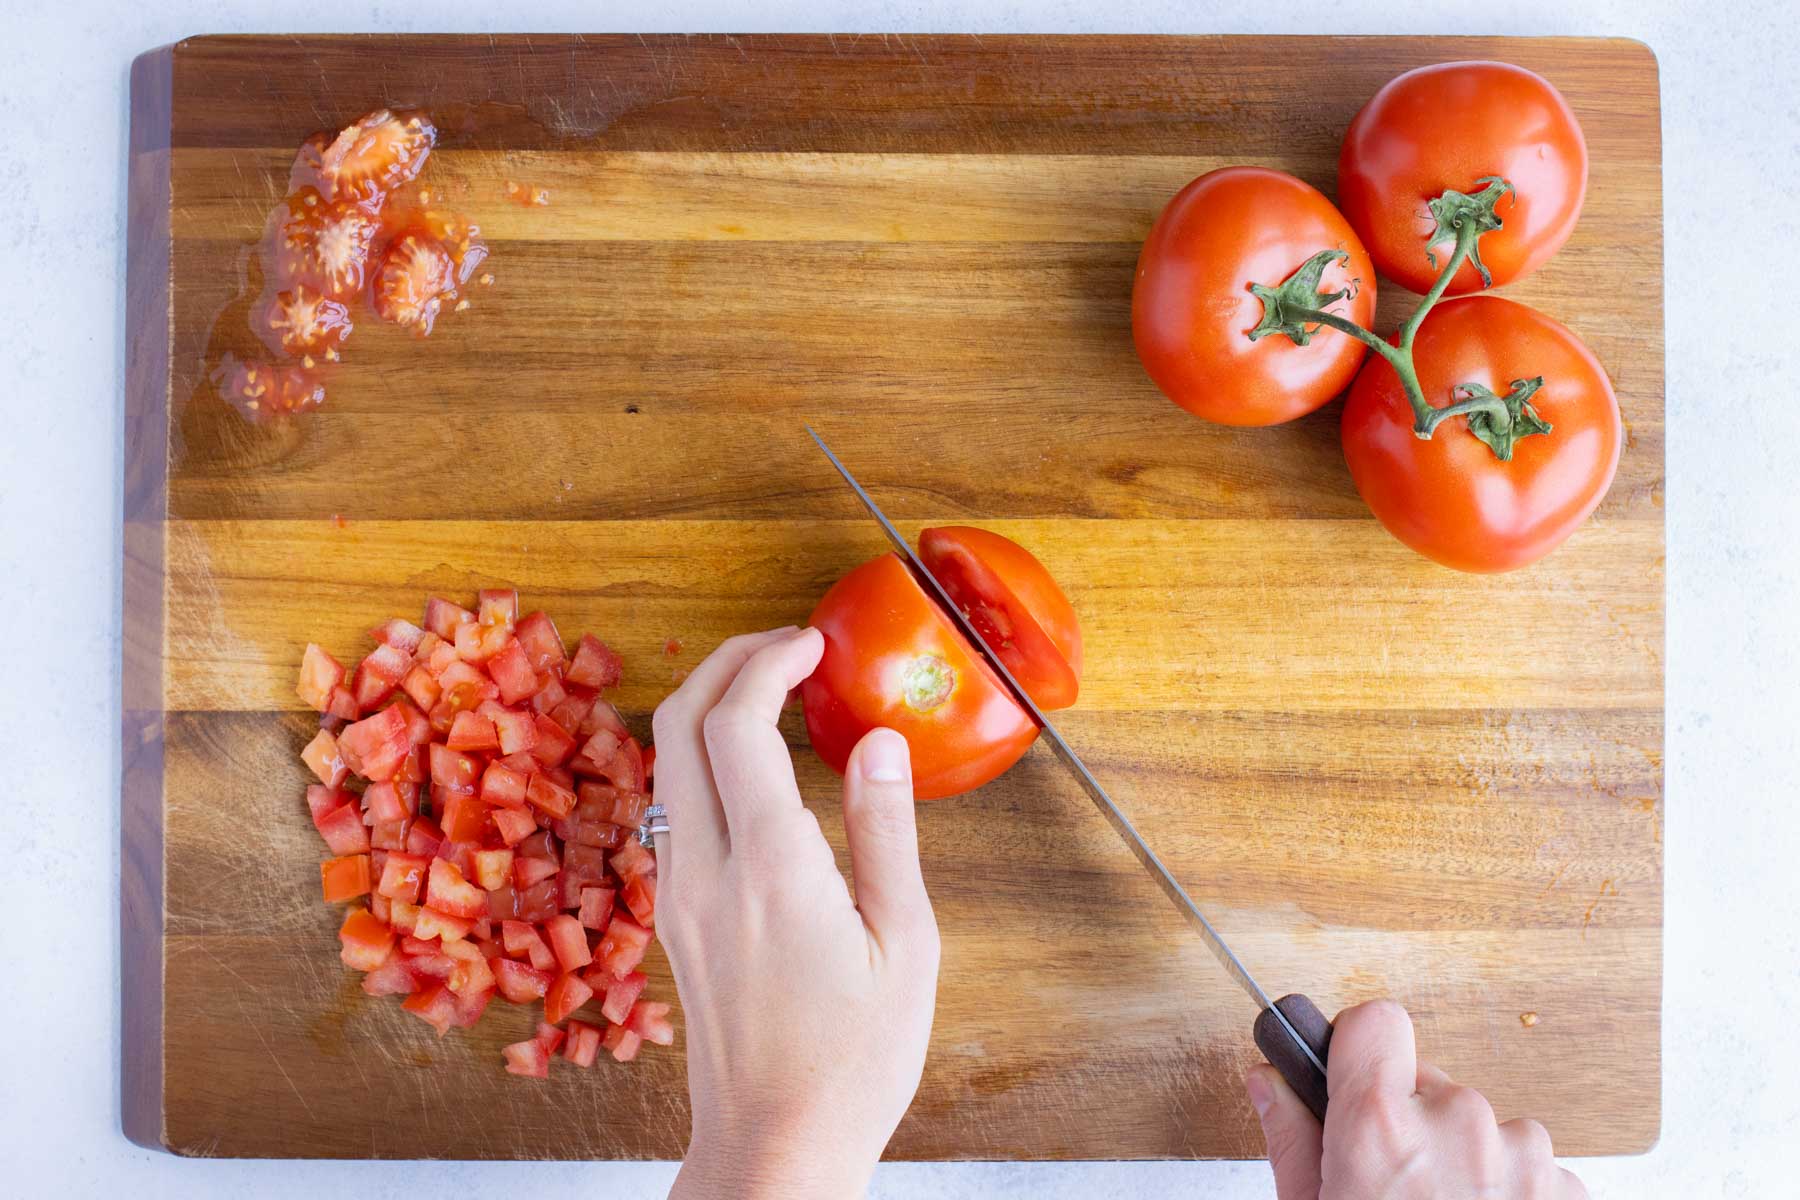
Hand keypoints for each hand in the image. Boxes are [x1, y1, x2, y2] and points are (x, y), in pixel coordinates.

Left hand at [654, 627, 941, 1199]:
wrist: (775, 1145)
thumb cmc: (855, 1060)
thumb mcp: (905, 945)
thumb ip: (885, 831)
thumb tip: (878, 739)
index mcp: (771, 871)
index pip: (738, 725)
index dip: (768, 663)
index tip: (811, 644)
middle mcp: (705, 871)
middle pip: (675, 723)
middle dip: (725, 663)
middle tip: (784, 647)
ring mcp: (677, 894)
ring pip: (663, 763)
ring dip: (708, 708)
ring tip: (773, 693)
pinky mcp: (673, 916)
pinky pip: (672, 807)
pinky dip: (704, 759)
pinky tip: (756, 770)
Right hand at [1248, 1001, 1586, 1198]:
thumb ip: (1292, 1140)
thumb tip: (1269, 1083)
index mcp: (1382, 1129)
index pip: (1373, 1021)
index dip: (1357, 1048)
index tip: (1350, 1077)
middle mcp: (1459, 1124)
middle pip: (1426, 1082)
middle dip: (1407, 1122)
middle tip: (1390, 1190)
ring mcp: (1523, 1155)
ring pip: (1480, 1125)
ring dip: (1462, 1160)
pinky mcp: (1568, 1189)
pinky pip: (1526, 1164)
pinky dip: (1506, 1191)